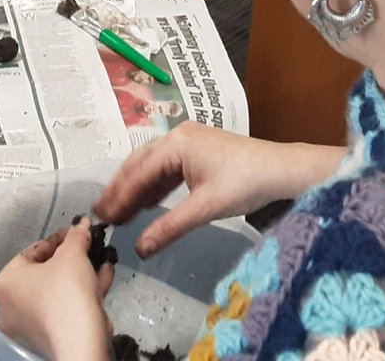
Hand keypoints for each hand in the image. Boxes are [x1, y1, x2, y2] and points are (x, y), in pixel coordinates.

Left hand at [0, 218, 113, 360]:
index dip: (57, 238)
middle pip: (46, 272)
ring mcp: (31, 325)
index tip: (74, 232)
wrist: (81, 344)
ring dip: (82, 274)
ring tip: (101, 259)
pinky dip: (84, 292)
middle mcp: (12, 306)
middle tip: (87, 246)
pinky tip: (104, 276)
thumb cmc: (66, 293)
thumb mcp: (72, 254)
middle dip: (72, 258)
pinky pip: (66, 307)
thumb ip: (76, 236)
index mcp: (6, 283)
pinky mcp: (52, 338)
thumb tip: (81, 224)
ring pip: (59, 291)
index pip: (31, 251)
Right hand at [93, 122, 343, 256]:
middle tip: (103, 213)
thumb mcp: (206, 208)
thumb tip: (140, 248)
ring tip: (120, 211)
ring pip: (152, 165)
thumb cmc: (245, 184)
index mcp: (176, 143)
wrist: (282, 170)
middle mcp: (176, 136)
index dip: (119, 195)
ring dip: (137, 189)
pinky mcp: (197, 150)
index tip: (102, 215)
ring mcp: (187, 141)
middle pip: (140, 164)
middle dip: (121, 189)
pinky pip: (167, 167)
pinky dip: (154, 186)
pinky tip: (148, 203)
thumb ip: (170, 227)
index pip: (139, 171)